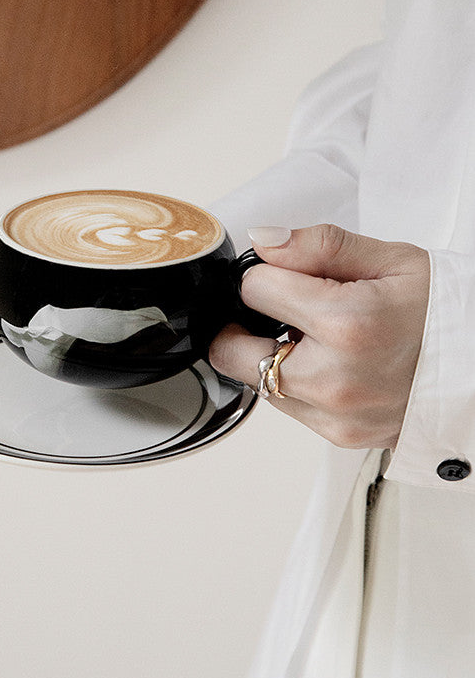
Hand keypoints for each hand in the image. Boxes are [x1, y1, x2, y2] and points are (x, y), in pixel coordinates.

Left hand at [209, 224, 429, 448]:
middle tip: (276, 312)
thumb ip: (320, 246)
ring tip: (317, 338)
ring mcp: (333, 415)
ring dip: (269, 355)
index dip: (265, 276)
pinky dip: (294, 381)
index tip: (287, 277)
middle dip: (244, 324)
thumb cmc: (446, 314)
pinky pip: (286, 404)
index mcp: (347, 324)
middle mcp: (333, 378)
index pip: (254, 290)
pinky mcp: (336, 436)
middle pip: (230, 350)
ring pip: (255, 379)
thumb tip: (264, 242)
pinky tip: (330, 364)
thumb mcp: (394, 260)